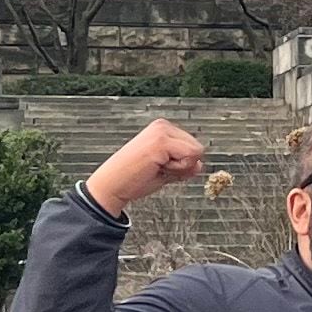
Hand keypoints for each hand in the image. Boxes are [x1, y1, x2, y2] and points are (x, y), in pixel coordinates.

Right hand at [84, 118, 207, 215]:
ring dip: (180, 167)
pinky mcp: (161, 142)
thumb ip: (183, 166)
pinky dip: (178, 169)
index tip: (160, 168)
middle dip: (183, 165)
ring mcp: (162, 132)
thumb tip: (200, 165)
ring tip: (157, 168)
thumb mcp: (165, 171)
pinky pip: (190, 158)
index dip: (183, 164)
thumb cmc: (133, 179)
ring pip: (196, 153)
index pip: (193, 147)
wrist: (112, 186)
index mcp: (163, 129)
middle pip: (198, 149)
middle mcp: (163, 126)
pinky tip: (157, 167)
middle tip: (158, 169)